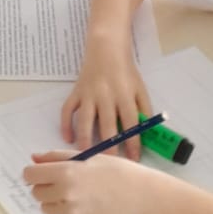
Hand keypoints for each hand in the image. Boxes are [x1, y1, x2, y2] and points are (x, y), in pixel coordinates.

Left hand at [23, 151, 149, 213]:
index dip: (35, 172)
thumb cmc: (118, 172)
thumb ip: (57, 157)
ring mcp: (71, 212)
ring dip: (54, 200)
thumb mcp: (88, 157)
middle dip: (45, 186)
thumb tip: (34, 158)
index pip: (30, 175)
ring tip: (77, 193)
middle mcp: (65, 194)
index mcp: (66, 172)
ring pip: (46, 207)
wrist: (141, 196)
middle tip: (64, 181)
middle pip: (36, 192)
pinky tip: (86, 203)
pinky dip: (67, 211)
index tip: (42, 172)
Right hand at [58, 36, 152, 154]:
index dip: (133, 143)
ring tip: (87, 156)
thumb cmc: (126, 72)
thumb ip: (144, 110)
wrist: (106, 48)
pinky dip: (65, 124)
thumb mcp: (140, 89)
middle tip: (109, 164)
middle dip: (109, 147)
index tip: (134, 159)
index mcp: (124, 95)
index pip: (131, 123)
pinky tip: (68, 139)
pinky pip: (67, 110)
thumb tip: (147, 135)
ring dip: (85, 139)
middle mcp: (106, 96)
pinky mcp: (76, 92)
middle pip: (107, 125)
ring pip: (85, 120)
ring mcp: (88, 94)